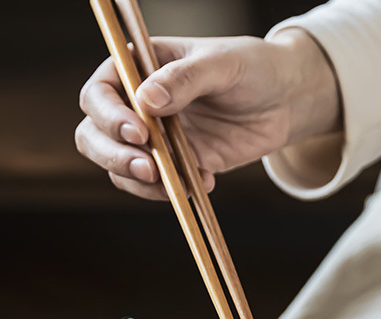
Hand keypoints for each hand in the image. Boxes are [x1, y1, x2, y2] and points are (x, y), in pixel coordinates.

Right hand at [75, 31, 340, 197]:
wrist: (285, 101)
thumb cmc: (252, 68)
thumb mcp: (222, 64)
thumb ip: (185, 79)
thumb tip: (146, 101)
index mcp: (139, 68)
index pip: (100, 93)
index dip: (110, 116)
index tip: (140, 133)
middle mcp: (137, 104)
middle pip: (95, 135)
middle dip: (115, 156)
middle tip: (149, 169)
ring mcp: (155, 138)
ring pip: (119, 167)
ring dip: (140, 182)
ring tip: (178, 181)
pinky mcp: (177, 164)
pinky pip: (157, 186)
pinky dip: (172, 191)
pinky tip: (206, 179)